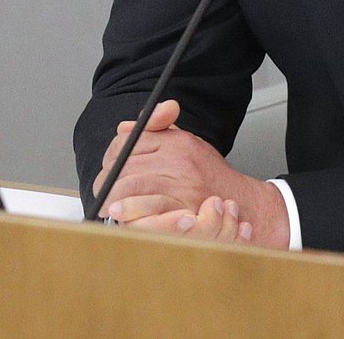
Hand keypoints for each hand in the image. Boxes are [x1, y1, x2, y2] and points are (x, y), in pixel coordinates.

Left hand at [94, 99, 288, 248]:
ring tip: (108, 205)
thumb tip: (124, 128)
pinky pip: (147, 208)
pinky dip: (130, 212)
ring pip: (132, 185)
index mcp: (177, 141)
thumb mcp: (186, 143)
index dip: (113, 154)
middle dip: (108, 179)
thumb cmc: (208, 175)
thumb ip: (155, 132)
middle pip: (126, 164)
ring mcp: (181, 184)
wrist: (240, 202)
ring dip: (113, 197)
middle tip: (103, 191)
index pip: (131, 140)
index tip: (109, 166)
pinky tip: (122, 216)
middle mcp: (179, 160)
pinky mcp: (183, 209)